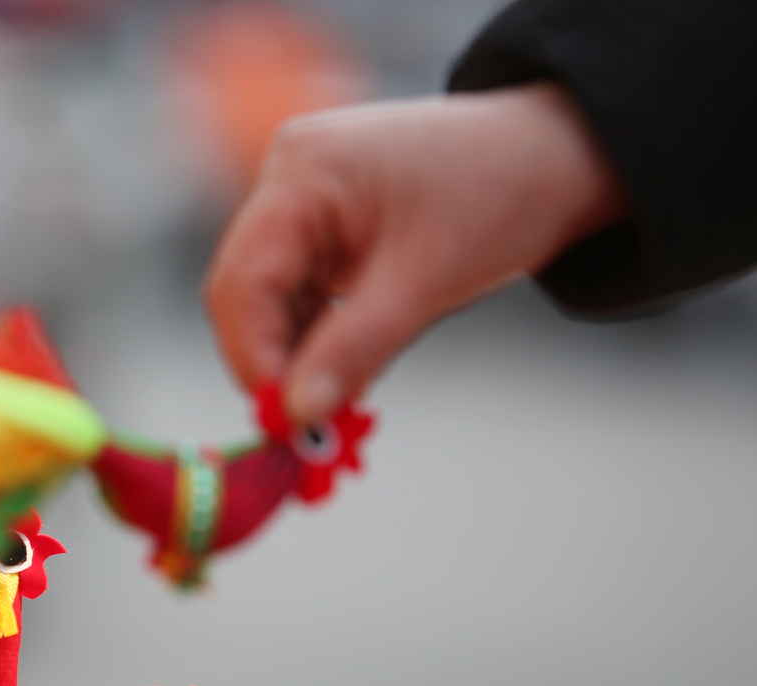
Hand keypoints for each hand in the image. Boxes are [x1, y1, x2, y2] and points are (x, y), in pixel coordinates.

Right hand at [204, 84, 626, 424]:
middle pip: (243, 289)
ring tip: (334, 397)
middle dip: (269, 358)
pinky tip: (342, 363)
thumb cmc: (497, 193)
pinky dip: (312, 335)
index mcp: (305, 173)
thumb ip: (353, 348)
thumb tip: (299, 412)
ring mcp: (300, 199)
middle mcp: (287, 178)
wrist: (551, 155)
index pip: (242, 279)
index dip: (253, 354)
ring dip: (292, 353)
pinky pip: (294, 291)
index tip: (285, 417)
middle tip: (305, 421)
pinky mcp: (318, 223)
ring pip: (265, 297)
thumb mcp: (424, 280)